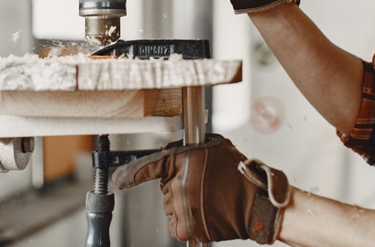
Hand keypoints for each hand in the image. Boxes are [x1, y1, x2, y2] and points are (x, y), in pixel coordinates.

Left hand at [112, 135, 290, 243]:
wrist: (256, 203)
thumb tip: (173, 151)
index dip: (130, 174)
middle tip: (203, 186)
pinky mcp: (187, 227)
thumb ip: (189, 148)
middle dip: (179, 186)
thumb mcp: (214, 147)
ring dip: (183, 204)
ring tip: (207, 200)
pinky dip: (186, 221)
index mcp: (183, 160)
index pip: (149, 166)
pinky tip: (203, 213)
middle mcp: (178, 184)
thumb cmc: (238, 174)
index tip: (118, 179)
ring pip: (170, 206)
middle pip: (165, 187)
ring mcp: (182, 207)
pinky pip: (176, 224)